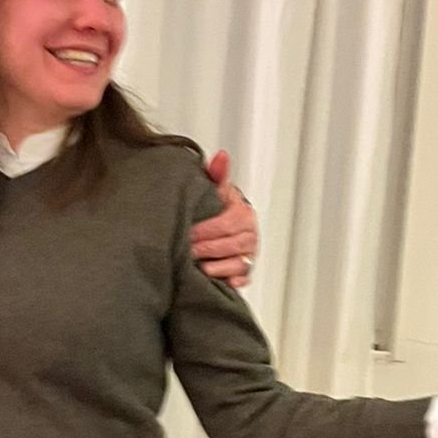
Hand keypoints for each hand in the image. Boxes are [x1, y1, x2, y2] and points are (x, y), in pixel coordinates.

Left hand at [192, 150, 257, 287]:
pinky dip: (230, 281)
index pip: (228, 223)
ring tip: (197, 268)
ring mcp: (248, 255)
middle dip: (207, 248)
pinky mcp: (245, 273)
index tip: (188, 232)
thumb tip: (221, 155)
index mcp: (244, 214)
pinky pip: (242, 280)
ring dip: (217, 267)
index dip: (207, 230)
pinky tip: (215, 281)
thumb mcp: (214, 190)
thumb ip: (216, 174)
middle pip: (231, 245)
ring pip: (237, 264)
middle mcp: (250, 235)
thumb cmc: (213, 209)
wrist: (215, 230)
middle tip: (187, 251)